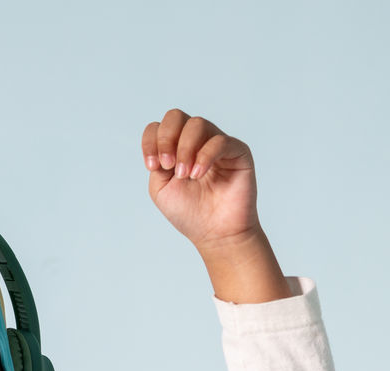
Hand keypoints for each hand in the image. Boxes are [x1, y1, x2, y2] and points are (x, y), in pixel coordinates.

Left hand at [142, 109, 260, 251]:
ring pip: (197, 124)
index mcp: (175, 148)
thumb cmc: (190, 213)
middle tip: (168, 165)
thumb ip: (156, 164)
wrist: (216, 234)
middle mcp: (196, 142)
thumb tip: (162, 145)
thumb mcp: (160, 188)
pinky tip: (198, 174)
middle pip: (176, 116)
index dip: (151, 141)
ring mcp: (217, 144)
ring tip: (185, 175)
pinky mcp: (237, 151)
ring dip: (185, 148)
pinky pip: (220, 141)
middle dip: (167, 138)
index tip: (153, 167)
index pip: (159, 127)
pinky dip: (204, 156)